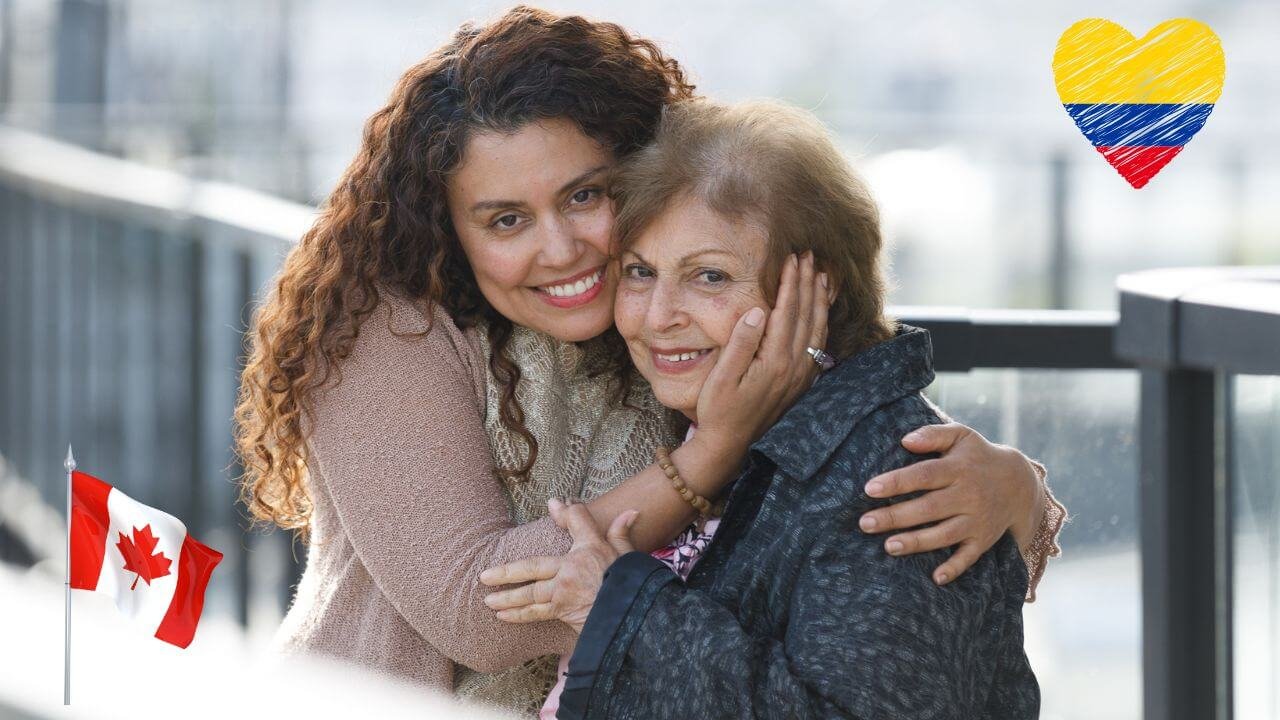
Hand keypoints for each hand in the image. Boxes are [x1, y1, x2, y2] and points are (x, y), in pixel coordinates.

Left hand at [480, 499, 638, 633]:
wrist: (634, 613)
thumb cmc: (632, 582)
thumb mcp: (628, 553)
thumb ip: (621, 532)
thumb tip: (630, 511)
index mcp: (590, 549)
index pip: (577, 522)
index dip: (566, 512)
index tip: (554, 504)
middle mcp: (572, 568)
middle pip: (533, 565)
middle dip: (507, 571)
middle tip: (484, 575)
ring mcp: (564, 591)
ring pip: (530, 593)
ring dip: (507, 596)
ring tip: (487, 598)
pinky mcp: (563, 610)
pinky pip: (537, 613)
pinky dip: (519, 615)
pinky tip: (502, 616)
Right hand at [695, 252, 831, 449]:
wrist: (731, 446)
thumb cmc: (718, 411)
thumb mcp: (721, 377)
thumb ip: (740, 343)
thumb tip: (758, 311)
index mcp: (774, 361)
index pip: (787, 311)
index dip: (791, 282)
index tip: (792, 257)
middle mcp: (793, 367)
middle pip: (806, 315)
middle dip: (808, 282)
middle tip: (809, 255)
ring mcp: (800, 376)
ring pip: (817, 328)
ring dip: (819, 299)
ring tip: (821, 275)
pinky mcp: (801, 383)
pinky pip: (819, 344)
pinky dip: (822, 322)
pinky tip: (820, 311)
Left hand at [858, 423, 1044, 585]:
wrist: (1019, 483)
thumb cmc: (977, 456)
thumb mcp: (961, 435)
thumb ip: (933, 434)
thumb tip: (905, 440)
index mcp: (958, 469)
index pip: (924, 475)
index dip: (897, 482)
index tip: (869, 489)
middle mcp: (968, 496)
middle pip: (928, 508)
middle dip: (896, 517)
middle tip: (865, 523)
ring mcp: (977, 520)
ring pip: (944, 534)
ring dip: (917, 542)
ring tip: (888, 546)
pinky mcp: (983, 540)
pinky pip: (969, 557)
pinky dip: (955, 568)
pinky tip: (935, 578)